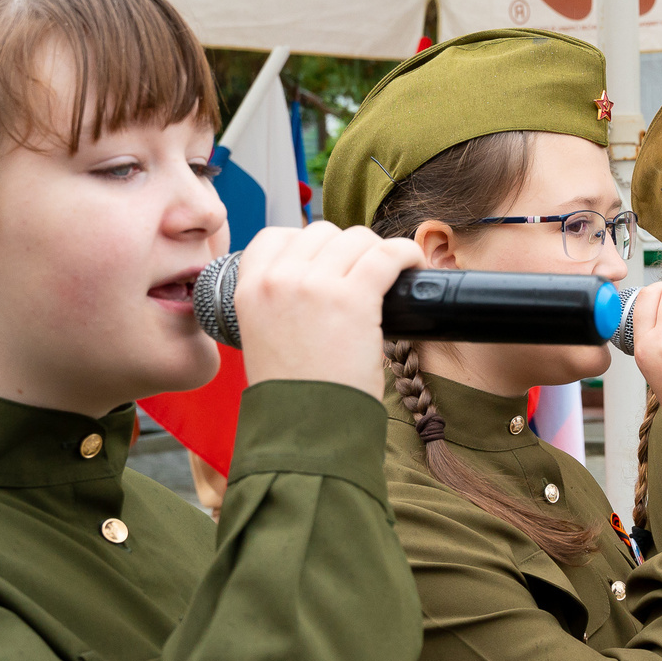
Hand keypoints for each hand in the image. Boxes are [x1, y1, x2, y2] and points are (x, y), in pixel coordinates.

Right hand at [231, 222, 424, 395]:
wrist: (305, 427)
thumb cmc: (292, 393)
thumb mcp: (262, 336)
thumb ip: (278, 302)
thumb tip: (316, 279)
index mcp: (248, 288)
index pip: (276, 236)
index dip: (308, 244)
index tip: (328, 262)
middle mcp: (278, 279)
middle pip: (322, 232)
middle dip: (347, 249)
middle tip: (363, 275)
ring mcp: (315, 284)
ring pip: (356, 238)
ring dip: (377, 251)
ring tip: (390, 273)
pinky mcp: (353, 298)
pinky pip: (387, 254)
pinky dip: (406, 254)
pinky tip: (413, 264)